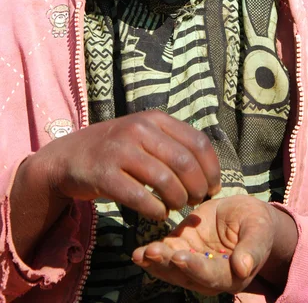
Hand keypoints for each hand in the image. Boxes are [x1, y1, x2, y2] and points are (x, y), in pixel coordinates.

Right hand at [40, 110, 220, 219]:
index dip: (212, 169)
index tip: (213, 186)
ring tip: (176, 206)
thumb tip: (209, 171)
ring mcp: (120, 151)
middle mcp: (139, 130)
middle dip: (197, 187)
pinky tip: (158, 213)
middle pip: (184, 162)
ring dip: (177, 200)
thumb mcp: (144, 134)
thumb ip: (173, 144)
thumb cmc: (116, 149)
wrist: (69, 156)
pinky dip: (155, 210)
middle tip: (196, 200)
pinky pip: (140, 197)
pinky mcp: (104, 174)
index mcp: (154, 119)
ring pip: (165, 180)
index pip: (198, 142)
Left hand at [132, 195, 278, 295]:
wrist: (246, 216)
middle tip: (154, 252)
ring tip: (142, 254)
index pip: (212, 275)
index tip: (182, 257)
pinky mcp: (182, 248)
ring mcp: (193, 264)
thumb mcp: (259, 232)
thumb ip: (252, 250)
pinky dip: (151, 255)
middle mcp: (209, 276)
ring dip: (156, 262)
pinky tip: (138, 252)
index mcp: (232, 276)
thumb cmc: (257, 225)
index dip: (196, 268)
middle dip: (169, 265)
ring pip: (172, 269)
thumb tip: (244, 267)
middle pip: (186, 275)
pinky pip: (166, 254)